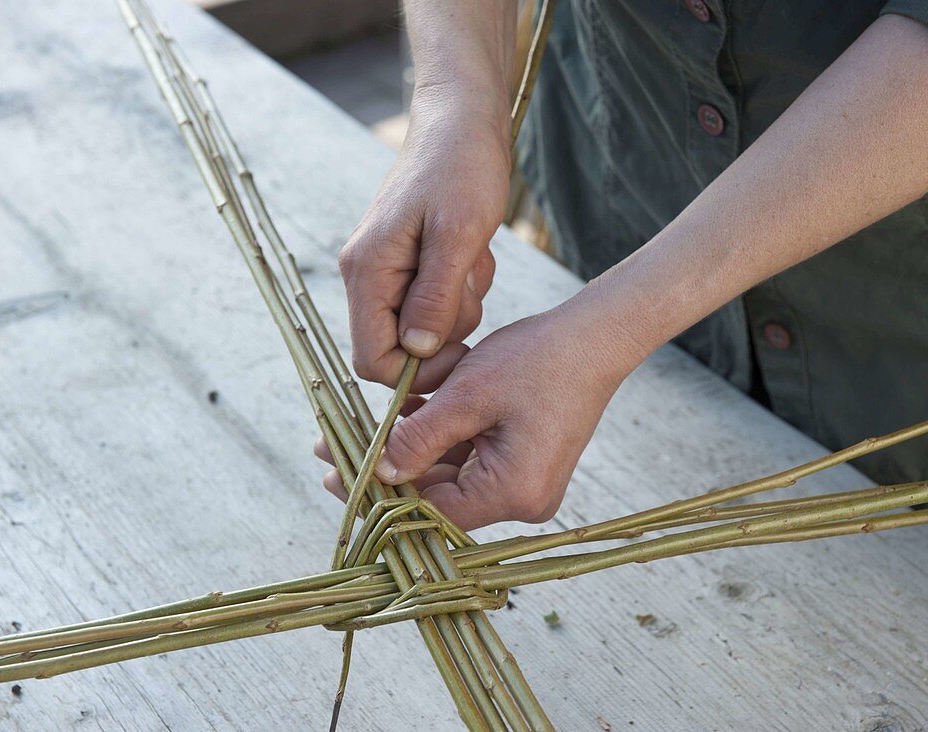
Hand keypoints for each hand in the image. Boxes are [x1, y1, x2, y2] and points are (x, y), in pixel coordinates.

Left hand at [316, 307, 635, 529]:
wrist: (594, 339)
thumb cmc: (537, 361)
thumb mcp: (467, 394)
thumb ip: (418, 438)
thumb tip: (375, 473)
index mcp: (512, 493)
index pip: (430, 512)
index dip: (380, 494)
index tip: (335, 474)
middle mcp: (522, 503)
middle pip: (438, 499)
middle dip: (389, 470)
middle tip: (333, 449)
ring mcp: (526, 488)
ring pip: (449, 480)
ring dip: (410, 453)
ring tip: (361, 429)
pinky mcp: (524, 469)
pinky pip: (469, 465)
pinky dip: (438, 443)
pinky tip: (404, 418)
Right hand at [338, 86, 509, 389]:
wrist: (464, 120)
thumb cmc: (461, 166)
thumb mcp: (458, 234)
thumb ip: (435, 297)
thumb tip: (418, 351)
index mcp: (367, 271)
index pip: (372, 360)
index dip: (415, 373)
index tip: (459, 351)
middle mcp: (368, 275)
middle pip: (402, 348)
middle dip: (446, 330)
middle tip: (470, 283)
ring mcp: (389, 269)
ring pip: (426, 326)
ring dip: (460, 304)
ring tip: (473, 258)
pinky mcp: (411, 263)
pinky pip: (439, 300)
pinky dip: (464, 285)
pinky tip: (473, 251)